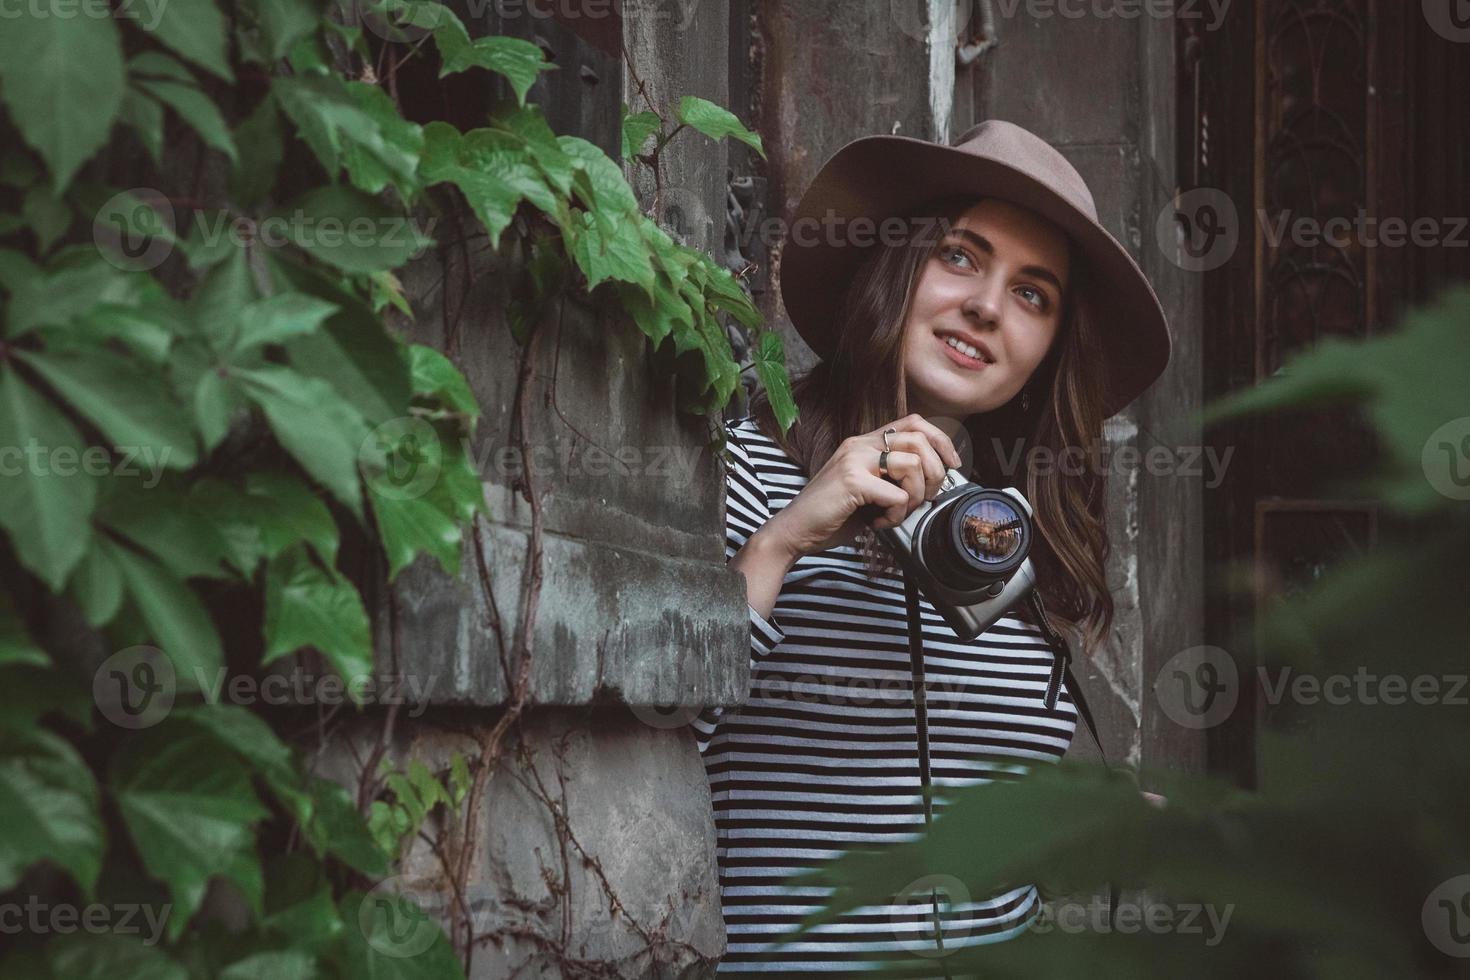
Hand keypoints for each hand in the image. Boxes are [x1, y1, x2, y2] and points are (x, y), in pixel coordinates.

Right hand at [760, 414, 963, 558]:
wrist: (795, 529)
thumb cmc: (831, 513)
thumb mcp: (866, 488)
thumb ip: (891, 477)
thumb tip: (931, 482)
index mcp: (864, 442)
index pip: (915, 423)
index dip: (941, 441)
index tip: (951, 465)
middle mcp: (859, 444)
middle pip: (920, 440)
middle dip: (935, 473)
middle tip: (925, 498)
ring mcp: (854, 460)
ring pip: (913, 466)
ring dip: (915, 497)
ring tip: (896, 513)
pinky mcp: (852, 481)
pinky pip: (897, 496)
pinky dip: (896, 516)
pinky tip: (879, 522)